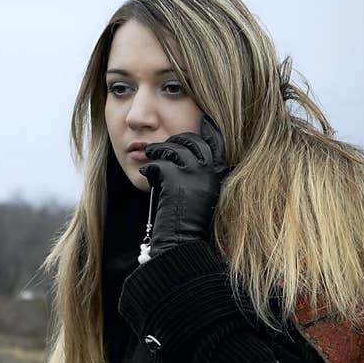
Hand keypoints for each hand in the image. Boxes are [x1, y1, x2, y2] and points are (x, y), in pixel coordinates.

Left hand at [138, 114, 228, 257]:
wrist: (181, 241)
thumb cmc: (186, 224)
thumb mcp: (200, 196)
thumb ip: (197, 177)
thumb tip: (180, 157)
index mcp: (218, 177)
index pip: (217, 144)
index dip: (210, 131)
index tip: (205, 120)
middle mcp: (209, 172)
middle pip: (193, 140)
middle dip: (176, 139)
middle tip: (162, 145)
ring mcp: (194, 174)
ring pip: (174, 148)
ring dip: (158, 150)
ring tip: (149, 155)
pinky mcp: (176, 179)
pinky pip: (159, 163)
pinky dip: (149, 167)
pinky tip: (146, 172)